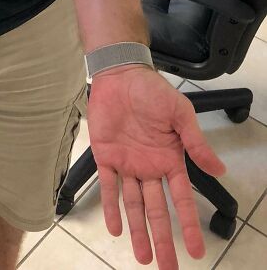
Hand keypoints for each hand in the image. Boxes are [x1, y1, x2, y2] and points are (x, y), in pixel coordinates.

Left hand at [87, 65, 225, 269]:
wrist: (121, 75)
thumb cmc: (152, 91)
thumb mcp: (180, 114)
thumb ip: (196, 143)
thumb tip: (219, 169)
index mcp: (170, 160)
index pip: (181, 199)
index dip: (188, 225)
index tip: (196, 251)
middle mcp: (150, 168)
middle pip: (157, 211)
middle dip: (163, 239)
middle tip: (167, 267)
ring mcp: (128, 164)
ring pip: (134, 205)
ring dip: (137, 230)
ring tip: (143, 257)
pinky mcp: (106, 156)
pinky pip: (108, 186)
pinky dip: (111, 207)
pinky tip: (116, 228)